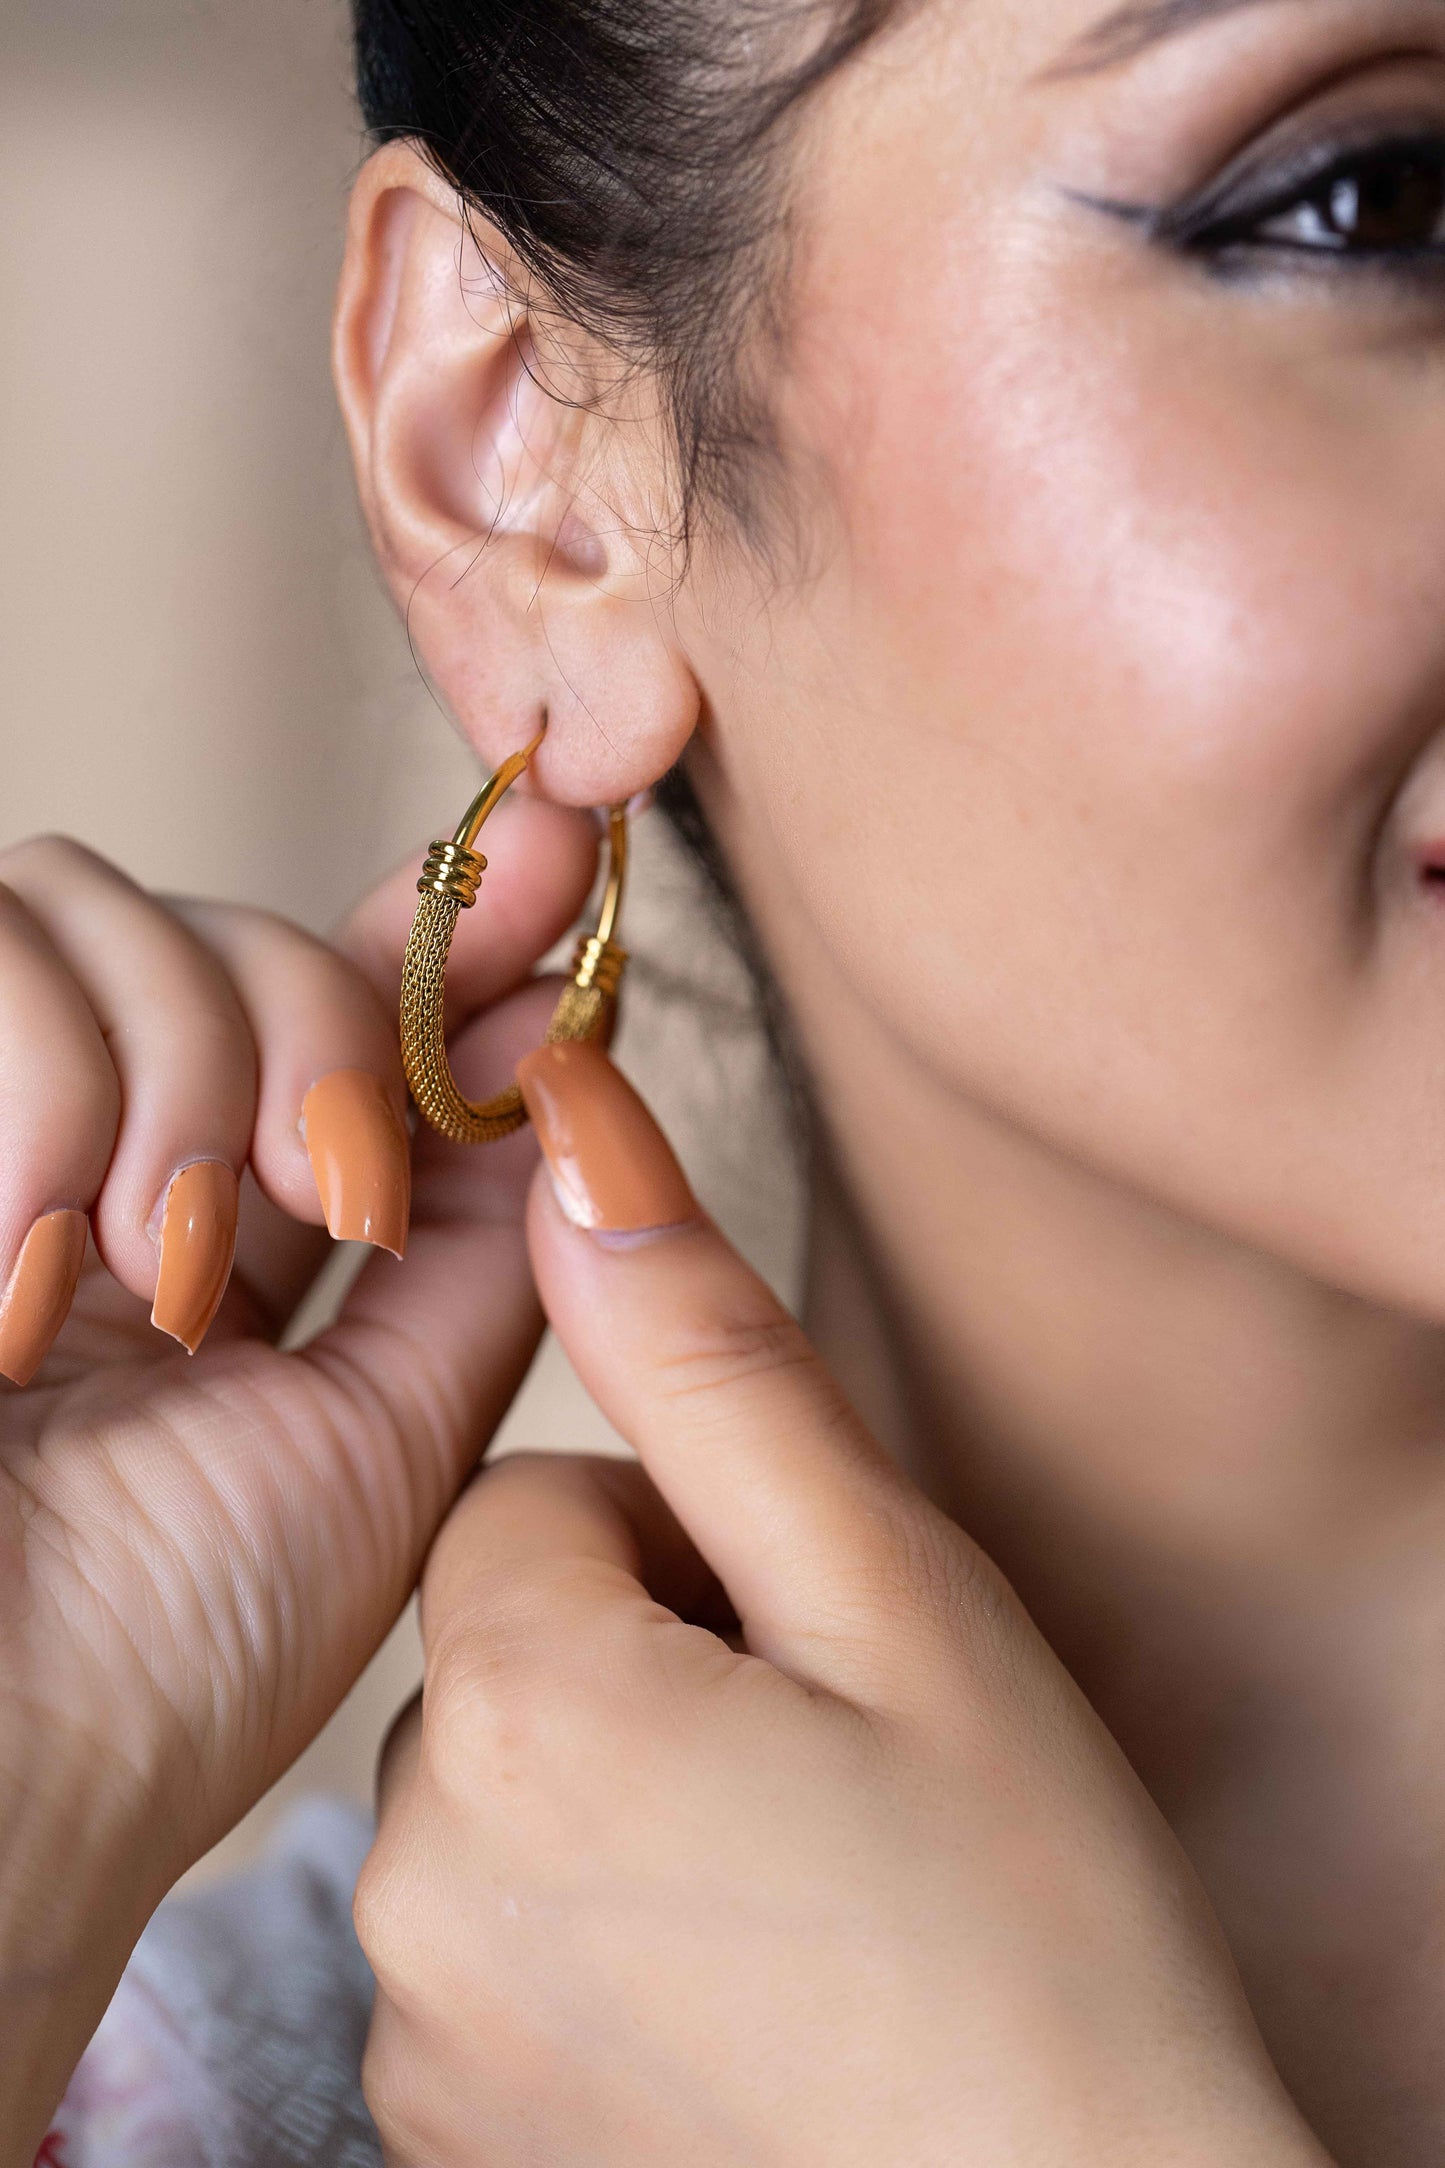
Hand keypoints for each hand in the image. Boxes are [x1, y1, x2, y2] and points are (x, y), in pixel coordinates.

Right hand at [0, 814, 595, 2165]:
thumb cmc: (171, 1654)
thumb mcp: (390, 1438)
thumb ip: (488, 1255)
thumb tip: (569, 1058)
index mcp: (232, 1222)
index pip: (347, 989)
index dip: (456, 909)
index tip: (567, 845)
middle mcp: (103, 1148)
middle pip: (243, 923)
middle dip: (321, 1032)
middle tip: (324, 1212)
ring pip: (107, 906)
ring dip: (181, 1080)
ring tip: (161, 1278)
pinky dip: (43, 1090)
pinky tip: (31, 1280)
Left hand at [360, 1044, 1331, 2167]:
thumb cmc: (1036, 1938)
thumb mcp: (898, 1600)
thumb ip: (715, 1363)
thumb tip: (572, 1132)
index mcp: (520, 1710)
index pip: (532, 1499)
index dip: (689, 1545)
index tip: (812, 1638)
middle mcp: (411, 1883)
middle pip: (506, 1647)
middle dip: (650, 1662)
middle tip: (831, 1762)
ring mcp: (422, 2038)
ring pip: (500, 1799)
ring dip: (626, 1800)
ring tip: (806, 1886)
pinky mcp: (447, 2152)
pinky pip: (493, 1950)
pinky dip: (598, 1944)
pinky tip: (750, 1998)